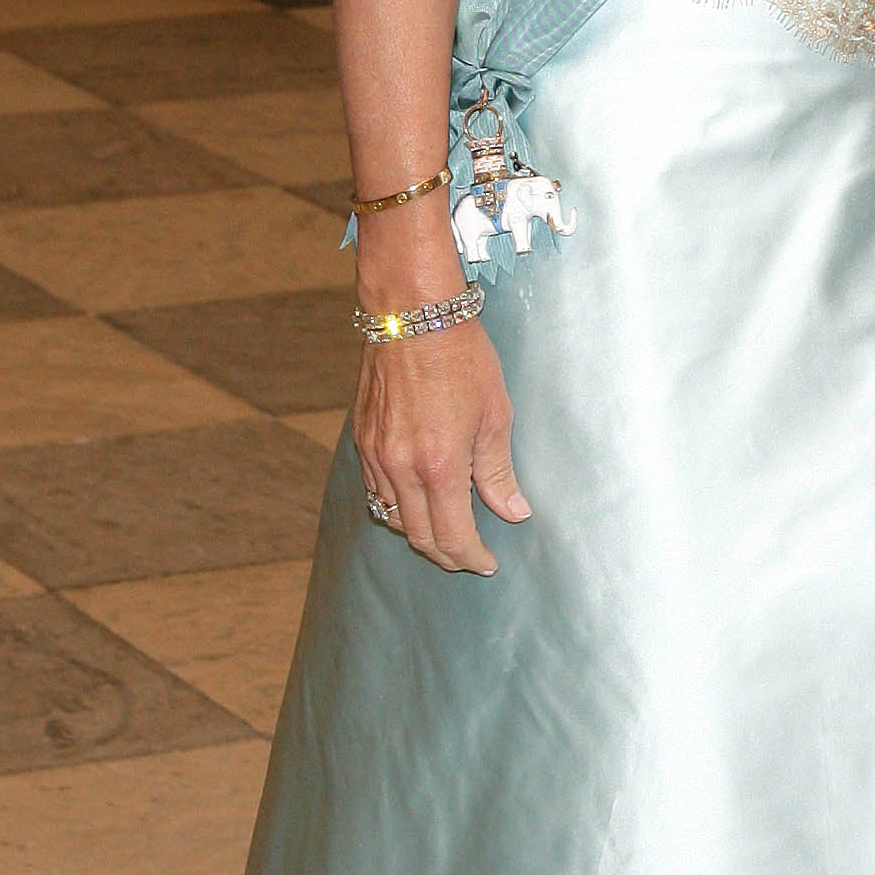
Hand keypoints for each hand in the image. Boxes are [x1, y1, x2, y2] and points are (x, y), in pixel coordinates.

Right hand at [353, 323, 529, 571]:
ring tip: (445, 527)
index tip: (487, 563)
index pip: (452, 536)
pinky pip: (376, 488)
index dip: (471, 558)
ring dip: (419, 531)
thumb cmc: (460, 355)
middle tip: (468, 556)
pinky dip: (397, 504)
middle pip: (418, 536)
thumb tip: (513, 511)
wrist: (411, 312)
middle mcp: (400, 468)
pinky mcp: (361, 438)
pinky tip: (417, 496)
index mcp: (439, 466)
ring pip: (392, 516)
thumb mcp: (495, 414)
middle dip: (446, 554)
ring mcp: (376, 454)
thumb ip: (498, 470)